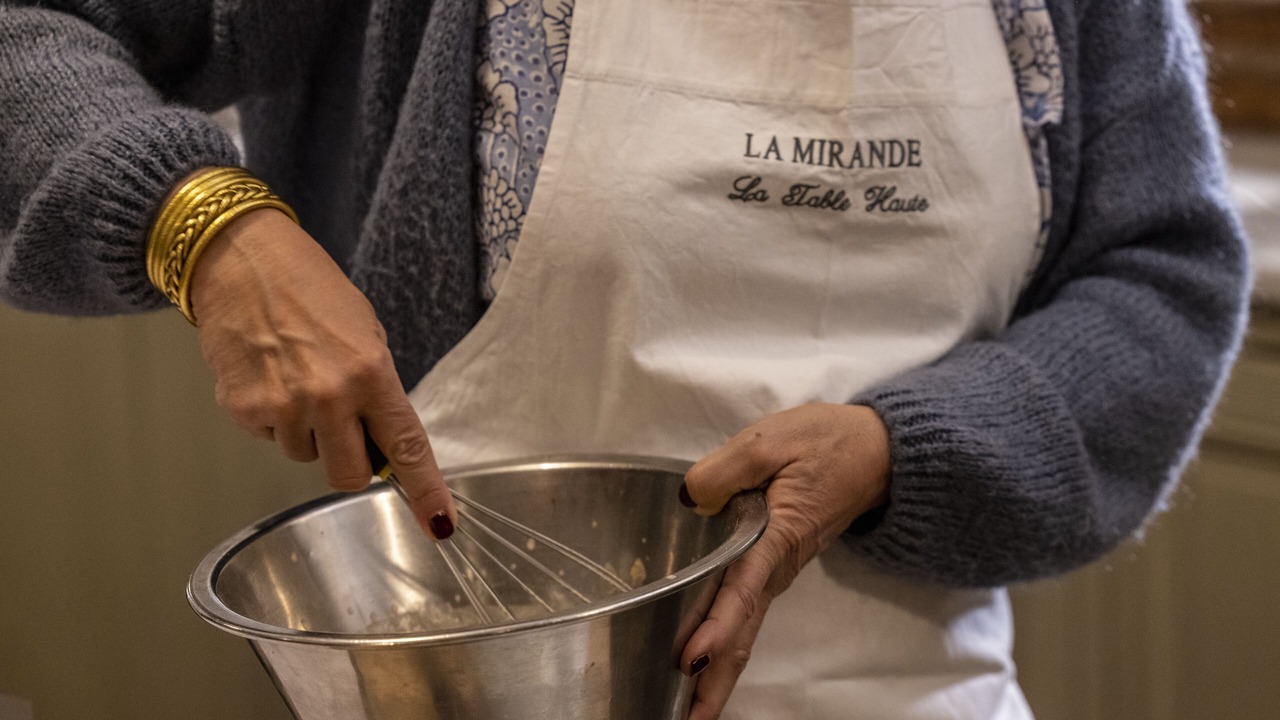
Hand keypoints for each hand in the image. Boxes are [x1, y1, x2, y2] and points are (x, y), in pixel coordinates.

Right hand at [188, 207, 455, 538]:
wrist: (242, 261)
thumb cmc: (310, 291)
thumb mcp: (364, 333)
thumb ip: (377, 391)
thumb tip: (383, 441)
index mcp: (370, 373)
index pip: (405, 447)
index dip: (425, 490)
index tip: (439, 523)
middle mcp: (328, 396)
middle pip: (350, 475)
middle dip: (351, 461)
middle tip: (343, 426)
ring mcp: (283, 407)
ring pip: (306, 457)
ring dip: (307, 433)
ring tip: (297, 380)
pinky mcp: (244, 411)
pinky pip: (270, 439)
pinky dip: (273, 419)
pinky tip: (269, 377)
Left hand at [678, 403, 890, 718]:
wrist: (879, 453)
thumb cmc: (827, 444)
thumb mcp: (774, 441)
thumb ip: (727, 467)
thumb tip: (692, 497)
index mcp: (777, 536)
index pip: (741, 589)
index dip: (715, 626)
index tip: (691, 660)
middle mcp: (778, 565)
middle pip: (743, 630)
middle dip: (715, 678)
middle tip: (687, 719)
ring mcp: (778, 571)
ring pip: (745, 629)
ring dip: (719, 672)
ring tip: (690, 711)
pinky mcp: (774, 566)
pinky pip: (748, 613)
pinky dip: (728, 644)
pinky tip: (706, 665)